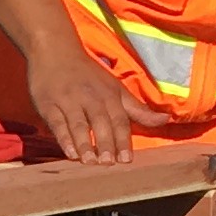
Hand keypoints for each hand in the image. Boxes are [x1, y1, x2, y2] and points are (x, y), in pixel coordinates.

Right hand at [22, 36, 148, 163]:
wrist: (55, 51)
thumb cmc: (88, 75)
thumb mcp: (116, 89)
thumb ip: (138, 109)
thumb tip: (166, 120)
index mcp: (110, 95)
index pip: (120, 120)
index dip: (123, 140)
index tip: (127, 160)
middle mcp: (91, 98)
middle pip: (101, 123)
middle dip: (105, 143)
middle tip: (109, 164)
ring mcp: (69, 101)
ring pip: (79, 124)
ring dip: (85, 143)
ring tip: (90, 162)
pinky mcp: (49, 105)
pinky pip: (57, 123)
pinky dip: (64, 138)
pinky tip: (69, 153)